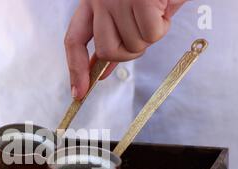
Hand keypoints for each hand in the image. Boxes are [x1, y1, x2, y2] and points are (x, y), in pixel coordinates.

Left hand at [65, 0, 185, 99]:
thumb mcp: (127, 11)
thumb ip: (113, 37)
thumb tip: (103, 69)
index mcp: (92, 1)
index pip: (74, 41)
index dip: (76, 70)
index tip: (79, 91)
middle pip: (107, 51)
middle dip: (128, 53)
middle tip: (143, 34)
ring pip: (133, 46)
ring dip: (150, 36)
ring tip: (156, 12)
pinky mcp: (140, 0)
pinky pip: (152, 35)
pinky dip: (163, 26)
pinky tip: (164, 8)